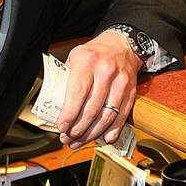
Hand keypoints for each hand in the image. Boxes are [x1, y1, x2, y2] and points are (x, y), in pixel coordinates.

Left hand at [58, 31, 143, 147]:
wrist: (122, 45)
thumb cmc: (95, 53)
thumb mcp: (75, 58)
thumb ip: (66, 79)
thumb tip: (55, 106)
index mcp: (87, 62)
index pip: (77, 93)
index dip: (69, 114)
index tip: (62, 127)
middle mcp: (106, 72)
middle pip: (92, 109)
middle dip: (78, 129)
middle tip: (68, 138)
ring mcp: (120, 82)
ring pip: (107, 115)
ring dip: (92, 133)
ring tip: (80, 141)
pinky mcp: (130, 91)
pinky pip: (122, 115)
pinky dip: (113, 130)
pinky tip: (104, 138)